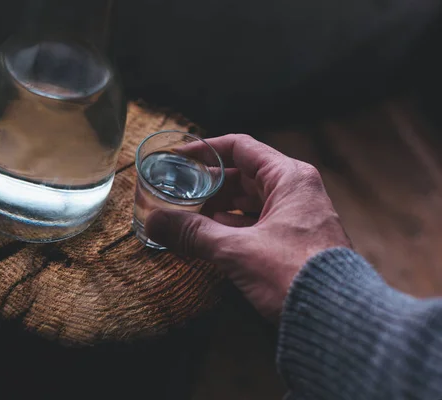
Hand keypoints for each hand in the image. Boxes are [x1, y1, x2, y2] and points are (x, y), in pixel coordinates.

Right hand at [145, 134, 351, 321]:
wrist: (336, 318)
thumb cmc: (295, 274)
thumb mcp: (237, 250)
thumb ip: (193, 233)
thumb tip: (154, 222)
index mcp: (288, 178)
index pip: (240, 147)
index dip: (205, 149)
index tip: (178, 157)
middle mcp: (295, 191)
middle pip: (242, 175)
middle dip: (207, 184)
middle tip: (175, 190)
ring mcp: (296, 217)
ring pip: (247, 202)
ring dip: (216, 208)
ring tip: (184, 214)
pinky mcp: (292, 241)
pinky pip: (254, 224)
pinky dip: (230, 227)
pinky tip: (207, 236)